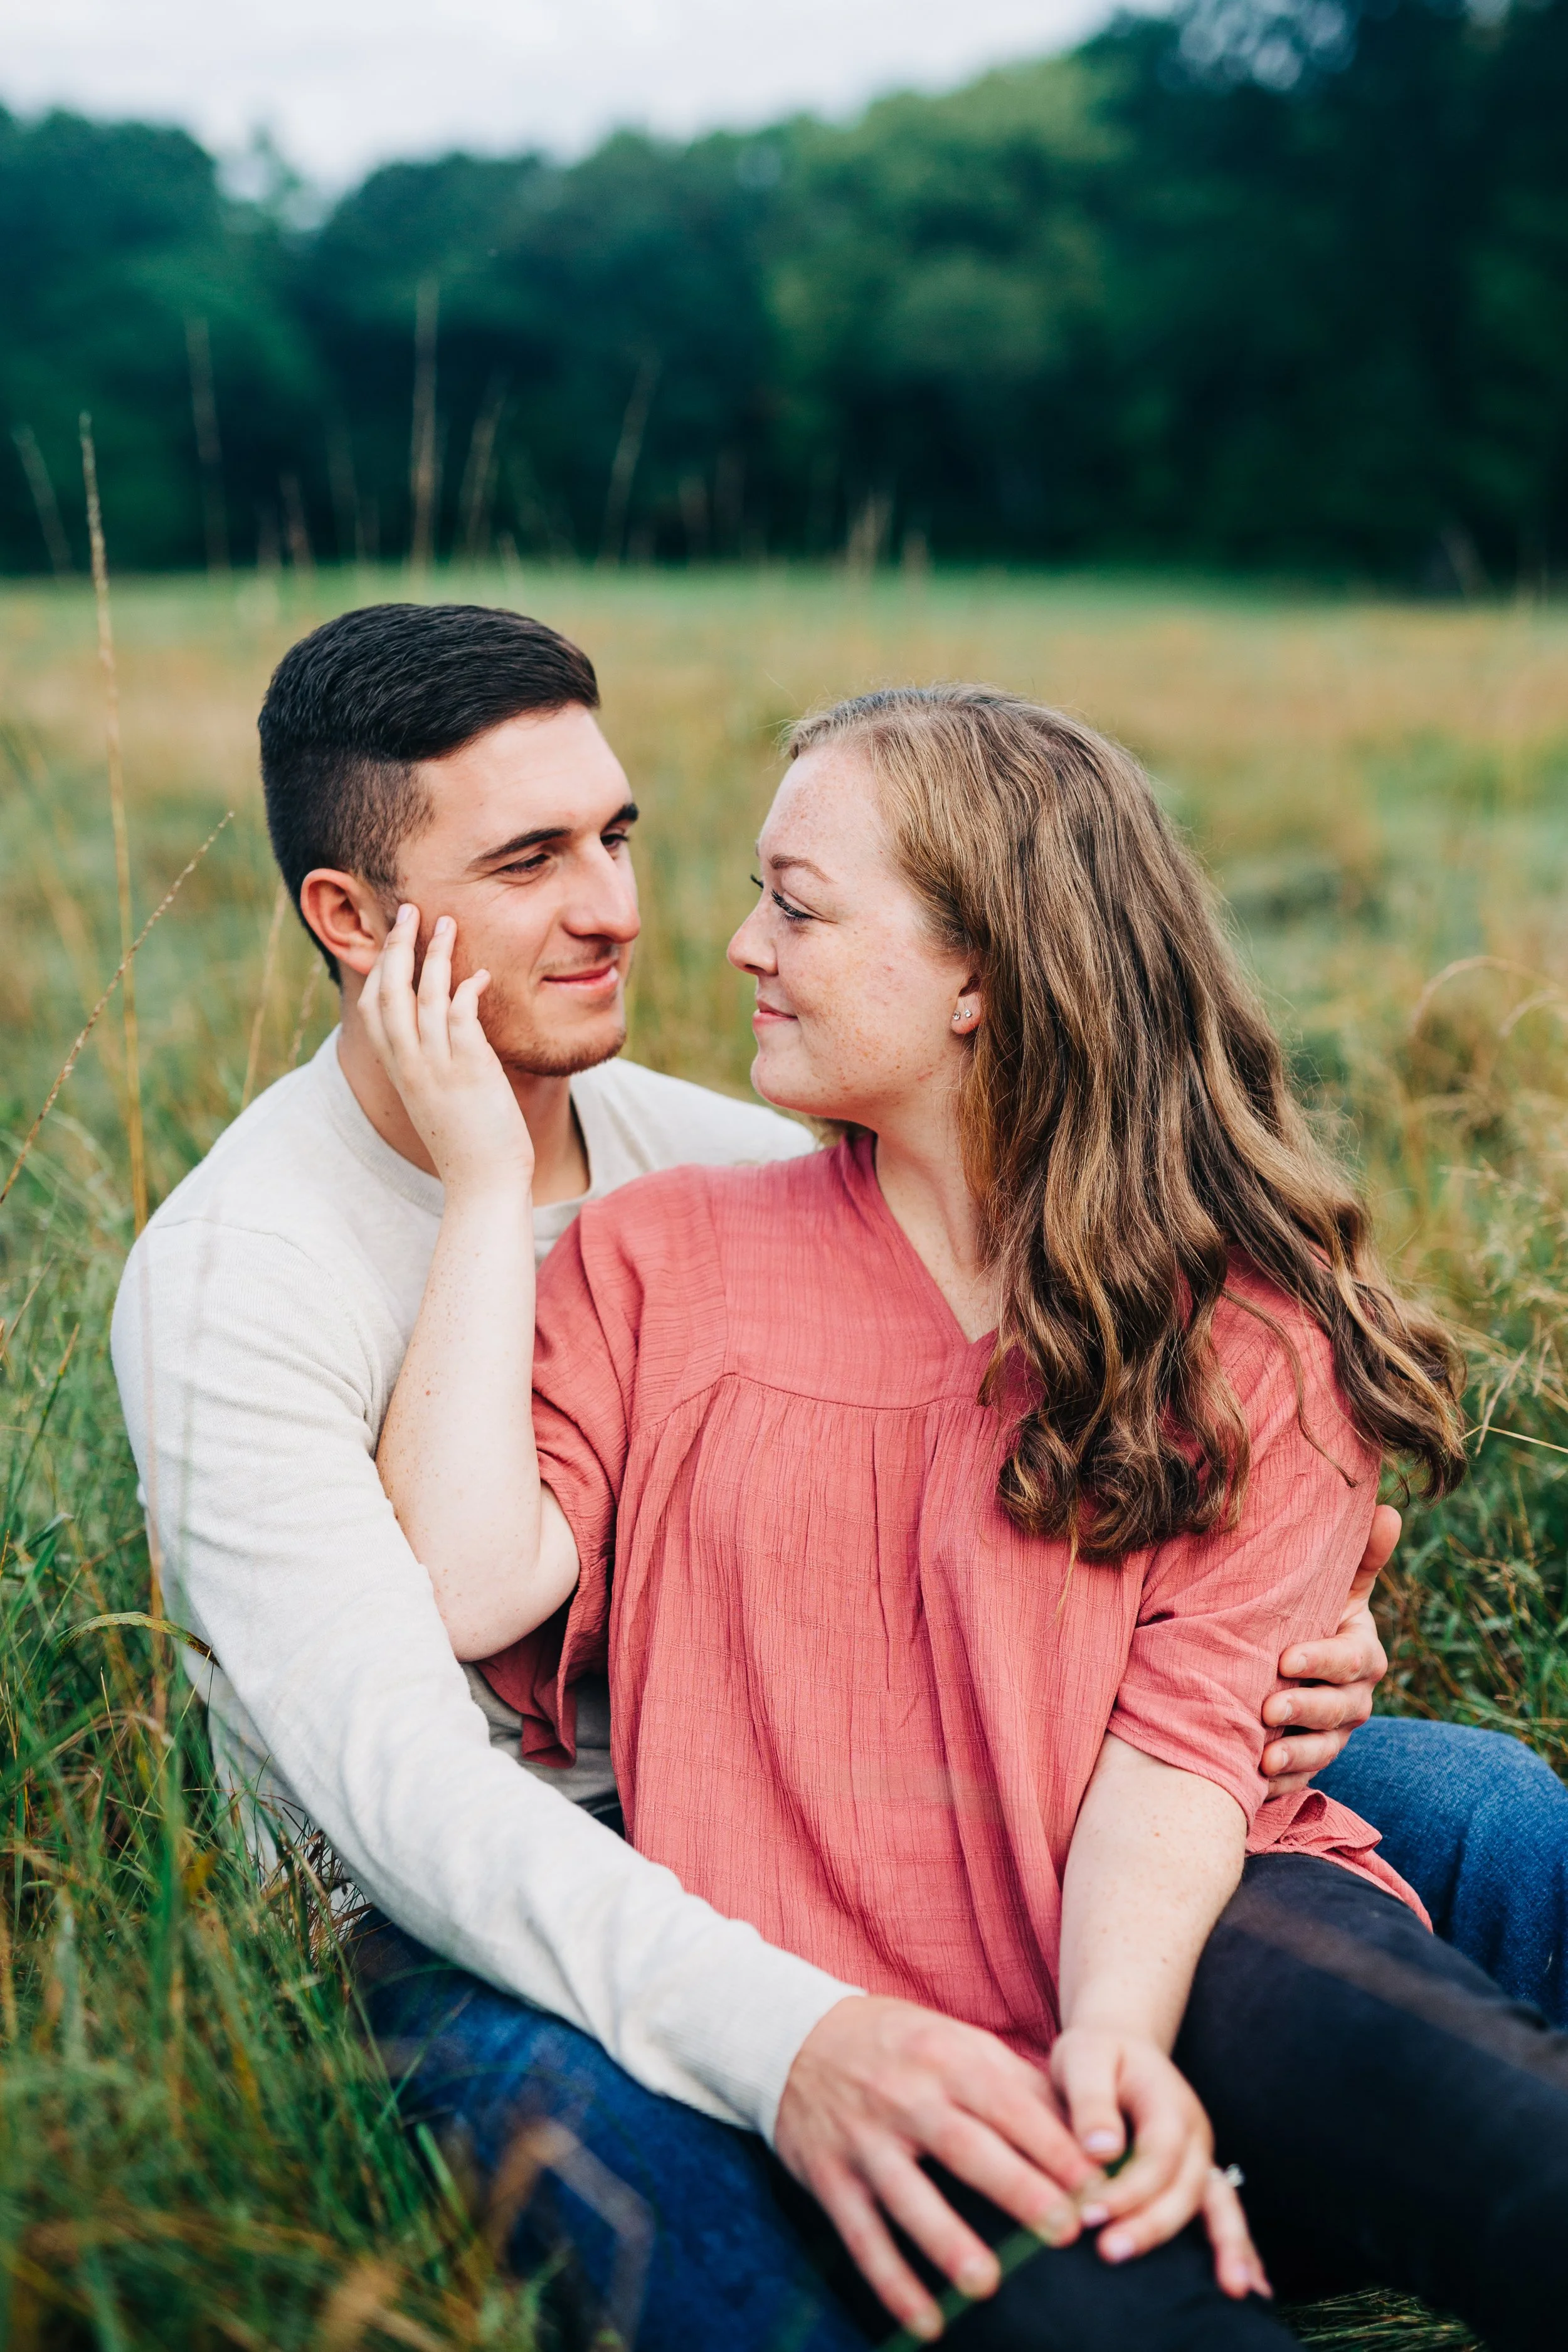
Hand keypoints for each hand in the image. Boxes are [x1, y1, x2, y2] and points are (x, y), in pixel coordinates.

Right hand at [360, 904, 533, 1196]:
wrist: (483, 1186)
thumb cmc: (469, 1147)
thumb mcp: (440, 1102)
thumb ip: (436, 1069)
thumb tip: (449, 1042)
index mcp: (400, 1073)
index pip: (374, 1010)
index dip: (378, 970)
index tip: (391, 940)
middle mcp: (411, 1066)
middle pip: (390, 991)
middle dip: (397, 946)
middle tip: (408, 910)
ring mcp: (437, 1067)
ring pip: (425, 996)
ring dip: (435, 954)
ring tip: (448, 923)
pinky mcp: (469, 1071)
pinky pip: (461, 1016)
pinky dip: (468, 989)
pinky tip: (480, 974)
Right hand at [774, 1995, 1095, 2340]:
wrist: (792, 2035)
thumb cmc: (898, 2043)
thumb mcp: (955, 2039)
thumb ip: (1016, 2080)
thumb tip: (1084, 2127)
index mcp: (947, 2058)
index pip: (1009, 2105)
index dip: (1054, 2146)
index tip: (1098, 2186)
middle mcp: (906, 2097)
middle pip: (967, 2148)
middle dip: (1018, 2189)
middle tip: (1065, 2232)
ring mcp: (865, 2141)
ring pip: (909, 2197)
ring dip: (947, 2242)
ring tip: (987, 2284)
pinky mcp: (830, 2178)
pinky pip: (861, 2237)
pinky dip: (891, 2283)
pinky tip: (926, 2324)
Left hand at [1051, 2026, 1270, 2300]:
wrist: (1118, 2046)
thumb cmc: (1096, 2055)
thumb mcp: (1082, 2058)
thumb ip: (1091, 2101)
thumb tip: (1102, 2151)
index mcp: (1169, 2103)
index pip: (1156, 2154)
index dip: (1127, 2188)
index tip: (1089, 2214)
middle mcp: (1196, 2134)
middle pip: (1186, 2188)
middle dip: (1153, 2226)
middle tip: (1111, 2253)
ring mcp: (1202, 2158)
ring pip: (1220, 2205)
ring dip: (1224, 2247)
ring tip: (1232, 2290)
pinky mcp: (1197, 2177)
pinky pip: (1224, 2214)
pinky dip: (1238, 2248)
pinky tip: (1248, 2287)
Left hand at [1260, 1503, 1398, 1793]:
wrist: (1288, 1661)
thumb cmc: (1309, 1612)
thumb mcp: (1333, 1586)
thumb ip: (1359, 1556)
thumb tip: (1388, 1509)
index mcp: (1360, 1653)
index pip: (1351, 1659)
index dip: (1322, 1660)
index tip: (1286, 1658)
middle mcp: (1353, 1698)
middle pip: (1338, 1709)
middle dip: (1305, 1710)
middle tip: (1267, 1707)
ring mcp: (1332, 1734)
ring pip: (1322, 1750)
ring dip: (1295, 1755)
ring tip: (1263, 1757)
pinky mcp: (1309, 1763)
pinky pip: (1301, 1780)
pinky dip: (1279, 1785)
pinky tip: (1255, 1785)